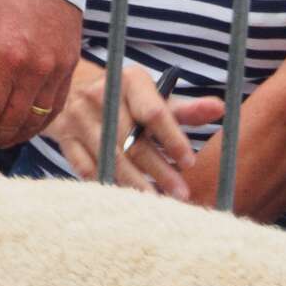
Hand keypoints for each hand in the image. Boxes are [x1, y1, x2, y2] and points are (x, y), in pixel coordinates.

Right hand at [39, 61, 225, 196]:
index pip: (153, 113)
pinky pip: (86, 167)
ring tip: (157, 204)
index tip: (189, 162)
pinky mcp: (64, 136)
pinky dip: (106, 184)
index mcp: (130, 81)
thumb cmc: (129, 99)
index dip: (172, 139)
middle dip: (159, 171)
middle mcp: (102, 95)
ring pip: (111, 158)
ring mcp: (79, 116)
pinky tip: (124, 200)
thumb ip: (186, 109)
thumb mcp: (156, 98)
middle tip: (181, 194)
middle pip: (133, 141)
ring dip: (135, 184)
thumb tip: (221, 110)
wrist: (75, 88)